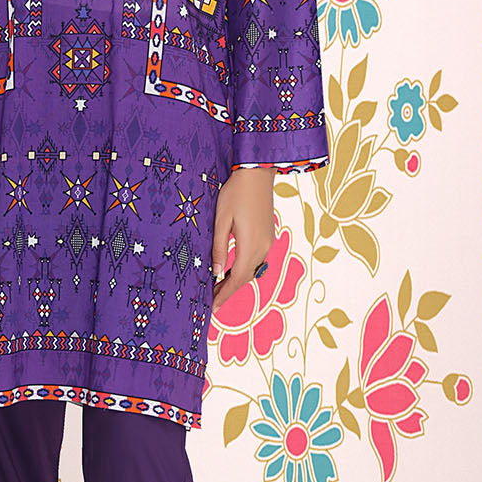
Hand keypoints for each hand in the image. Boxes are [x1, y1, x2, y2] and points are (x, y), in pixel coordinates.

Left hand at [210, 167, 275, 312]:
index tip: (213, 308)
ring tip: (219, 287)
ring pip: (253, 269)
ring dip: (237, 279)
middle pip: (246, 277)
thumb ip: (219, 248)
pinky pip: (257, 259)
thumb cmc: (236, 193)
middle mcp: (263, 247)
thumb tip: (217, 273)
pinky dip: (244, 268)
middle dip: (229, 290)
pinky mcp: (268, 234)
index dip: (224, 295)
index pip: (236, 279)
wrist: (258, 173)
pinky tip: (233, 268)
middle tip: (212, 300)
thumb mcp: (222, 221)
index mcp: (251, 245)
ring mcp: (268, 241)